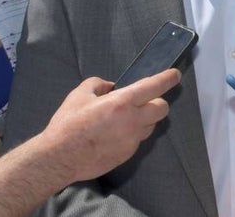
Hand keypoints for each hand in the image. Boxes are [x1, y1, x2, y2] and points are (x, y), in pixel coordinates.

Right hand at [35, 69, 180, 184]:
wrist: (59, 158)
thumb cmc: (68, 124)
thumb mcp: (80, 94)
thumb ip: (99, 84)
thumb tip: (111, 87)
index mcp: (122, 102)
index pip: (154, 87)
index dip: (167, 79)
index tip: (175, 75)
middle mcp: (132, 121)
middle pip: (162, 109)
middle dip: (157, 102)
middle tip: (143, 100)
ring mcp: (132, 140)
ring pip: (151, 126)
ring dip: (145, 119)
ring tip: (124, 119)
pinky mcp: (127, 155)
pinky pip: (137, 140)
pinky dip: (132, 134)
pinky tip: (114, 134)